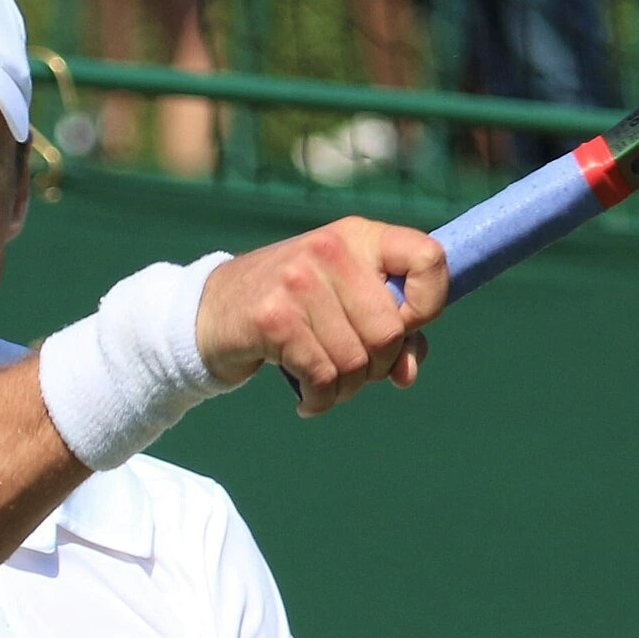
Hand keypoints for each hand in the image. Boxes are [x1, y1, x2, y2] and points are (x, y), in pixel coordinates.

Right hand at [194, 217, 447, 414]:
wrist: (209, 314)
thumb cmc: (288, 309)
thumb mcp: (342, 303)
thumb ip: (389, 331)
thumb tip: (406, 374)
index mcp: (358, 236)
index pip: (429, 258)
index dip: (429, 305)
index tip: (405, 327)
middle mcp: (330, 251)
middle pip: (389, 330)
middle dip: (378, 367)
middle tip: (353, 373)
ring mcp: (299, 282)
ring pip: (356, 361)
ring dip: (346, 390)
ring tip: (325, 389)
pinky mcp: (273, 318)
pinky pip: (322, 377)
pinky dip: (320, 400)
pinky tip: (308, 401)